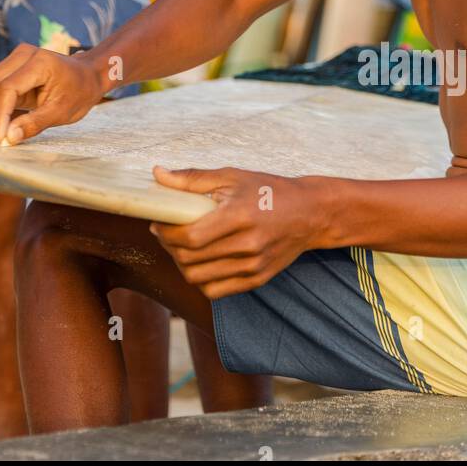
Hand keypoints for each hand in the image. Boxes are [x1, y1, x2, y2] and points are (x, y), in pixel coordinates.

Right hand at [0, 43, 103, 143]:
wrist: (87, 76)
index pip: (7, 88)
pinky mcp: (10, 67)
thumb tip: (8, 137)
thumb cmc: (79, 92)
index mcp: (39, 62)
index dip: (0, 115)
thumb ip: (34, 124)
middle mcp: (22, 54)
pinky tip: (0, 121)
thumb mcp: (62, 112)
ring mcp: (14, 59)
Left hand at [149, 167, 326, 298]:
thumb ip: (192, 179)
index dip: (167, 233)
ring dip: (181, 264)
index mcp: (239, 217)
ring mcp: (252, 267)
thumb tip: (157, 174)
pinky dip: (200, 279)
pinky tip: (199, 261)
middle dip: (169, 247)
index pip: (190, 237)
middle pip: (190, 260)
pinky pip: (215, 291)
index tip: (158, 222)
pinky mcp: (256, 280)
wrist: (309, 213)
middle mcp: (247, 246)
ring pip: (198, 279)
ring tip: (180, 246)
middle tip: (165, 232)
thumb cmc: (268, 190)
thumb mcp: (232, 176)